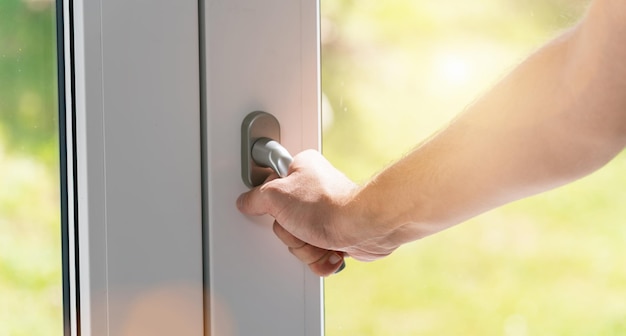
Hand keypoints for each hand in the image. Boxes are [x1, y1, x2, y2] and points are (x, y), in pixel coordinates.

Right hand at [237, 150, 401, 276]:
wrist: (363, 228)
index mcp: (301, 169)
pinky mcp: (337, 234)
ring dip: (306, 248)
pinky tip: (330, 250)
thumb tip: (246, 201)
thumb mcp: (275, 196)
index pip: (270, 185)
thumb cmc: (328, 207)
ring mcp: (325, 214)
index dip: (270, 201)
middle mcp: (314, 189)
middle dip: (291, 233)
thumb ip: (255, 198)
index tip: (271, 204)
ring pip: (298, 240)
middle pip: (282, 220)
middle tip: (299, 226)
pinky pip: (316, 253)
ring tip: (318, 238)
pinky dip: (321, 258)